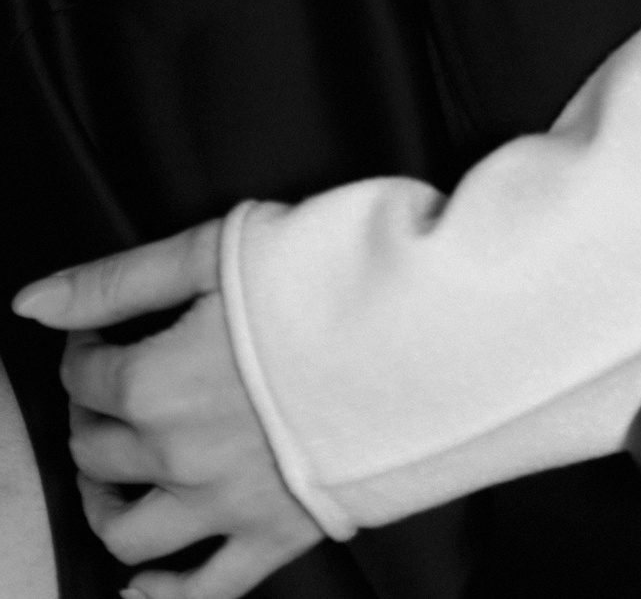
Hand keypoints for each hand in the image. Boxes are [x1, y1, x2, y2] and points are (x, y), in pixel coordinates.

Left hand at [12, 222, 323, 596]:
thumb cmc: (327, 273)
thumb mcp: (216, 249)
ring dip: (105, 505)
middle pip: (96, 451)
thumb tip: (33, 304)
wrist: (429, 324)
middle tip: (116, 387)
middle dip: (93, 416)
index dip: (87, 348)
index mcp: (157, 382)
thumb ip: (118, 280)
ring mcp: (224, 504)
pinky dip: (158, 596)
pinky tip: (140, 587)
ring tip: (116, 477)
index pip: (86, 375)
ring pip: (127, 530)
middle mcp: (178, 454)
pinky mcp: (274, 535)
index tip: (107, 333)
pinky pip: (200, 591)